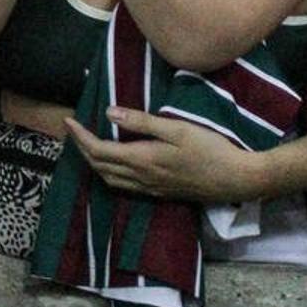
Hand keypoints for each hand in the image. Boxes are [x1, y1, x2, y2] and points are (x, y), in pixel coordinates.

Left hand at [63, 109, 265, 203]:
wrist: (238, 180)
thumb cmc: (210, 149)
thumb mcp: (176, 129)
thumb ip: (141, 122)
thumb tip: (108, 112)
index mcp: (141, 160)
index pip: (98, 151)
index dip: (80, 137)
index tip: (68, 121)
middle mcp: (141, 178)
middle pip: (99, 167)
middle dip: (82, 149)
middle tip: (73, 131)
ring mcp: (151, 189)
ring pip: (111, 180)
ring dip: (94, 163)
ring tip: (87, 145)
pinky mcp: (161, 193)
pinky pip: (125, 187)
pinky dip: (110, 174)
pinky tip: (114, 164)